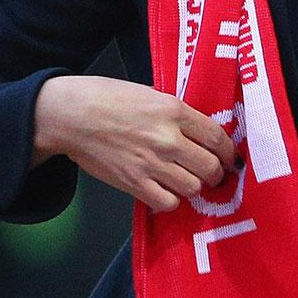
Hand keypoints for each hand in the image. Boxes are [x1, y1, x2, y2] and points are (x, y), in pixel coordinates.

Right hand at [31, 74, 237, 213]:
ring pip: (193, 187)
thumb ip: (178, 114)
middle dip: (215, 173)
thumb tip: (201, 133)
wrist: (68, 115)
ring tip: (186, 180)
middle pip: (211, 167)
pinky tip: (166, 191)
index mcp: (174, 111)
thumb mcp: (151, 94)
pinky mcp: (133, 182)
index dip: (228, 152)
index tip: (229, 158)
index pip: (218, 137)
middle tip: (211, 174)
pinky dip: (171, 200)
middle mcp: (167, 138)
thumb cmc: (106, 98)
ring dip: (193, 186)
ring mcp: (151, 163)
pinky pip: (167, 202)